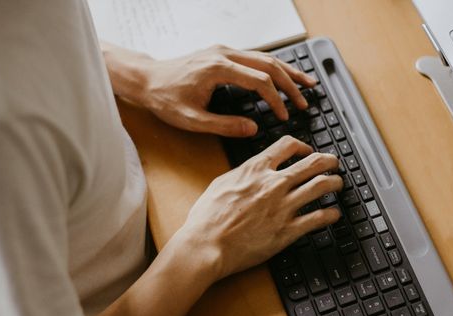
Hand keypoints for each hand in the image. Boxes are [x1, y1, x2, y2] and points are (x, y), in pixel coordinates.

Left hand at [102, 43, 315, 136]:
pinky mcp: (221, 52)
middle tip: (305, 100)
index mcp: (218, 69)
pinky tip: (282, 73)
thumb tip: (253, 129)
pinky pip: (254, 57)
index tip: (285, 115)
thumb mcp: (192, 120)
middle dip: (290, 83)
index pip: (260, 81)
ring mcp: (223, 50)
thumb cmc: (165, 98)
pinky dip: (272, 66)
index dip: (276, 100)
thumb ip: (224, 126)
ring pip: (264, 57)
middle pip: (268, 65)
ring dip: (287, 70)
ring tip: (306, 82)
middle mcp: (224, 53)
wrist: (146, 79)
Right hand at [177, 136, 342, 280]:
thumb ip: (242, 173)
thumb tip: (252, 170)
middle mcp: (273, 184)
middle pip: (312, 163)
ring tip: (338, 184)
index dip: (302, 146)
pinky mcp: (287, 231)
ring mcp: (283, 207)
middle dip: (328, 161)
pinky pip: (318, 218)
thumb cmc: (207, 217)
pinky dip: (330, 214)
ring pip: (321, 186)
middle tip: (334, 164)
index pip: (287, 145)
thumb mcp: (221, 183)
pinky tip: (334, 214)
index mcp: (256, 169)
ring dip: (335, 183)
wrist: (206, 244)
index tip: (307, 151)